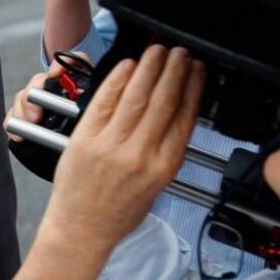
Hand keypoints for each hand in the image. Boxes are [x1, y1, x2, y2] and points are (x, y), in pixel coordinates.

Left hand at [8, 46, 205, 279]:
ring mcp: (111, 145)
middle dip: (175, 71)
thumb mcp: (156, 187)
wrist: (81, 229)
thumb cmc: (117, 212)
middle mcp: (140, 154)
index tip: (198, 72)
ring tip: (158, 51)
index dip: (193, 89)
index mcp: (163, 167)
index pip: (184, 117)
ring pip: (136, 96)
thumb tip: (175, 116)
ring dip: (150, 68)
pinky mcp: (86, 138)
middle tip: (181, 53)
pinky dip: (117, 79)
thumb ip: (165, 153)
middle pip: (163, 101)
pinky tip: (128, 65)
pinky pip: (105, 100)